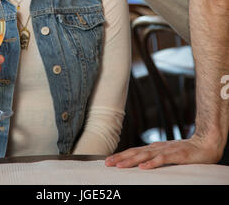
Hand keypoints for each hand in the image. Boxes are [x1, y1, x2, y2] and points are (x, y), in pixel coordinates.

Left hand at [105, 135, 222, 168]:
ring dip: (131, 161)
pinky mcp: (176, 155)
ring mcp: (166, 151)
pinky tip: (144, 168)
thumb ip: (154, 157)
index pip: (133, 151)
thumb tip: (140, 162)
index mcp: (153, 147)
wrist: (204, 144)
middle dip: (121, 158)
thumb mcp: (166, 154)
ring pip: (145, 156)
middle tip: (108, 163)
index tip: (108, 160)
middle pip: (135, 152)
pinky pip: (162, 160)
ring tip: (120, 166)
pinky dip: (152, 164)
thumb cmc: (185, 152)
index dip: (121, 155)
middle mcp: (157, 147)